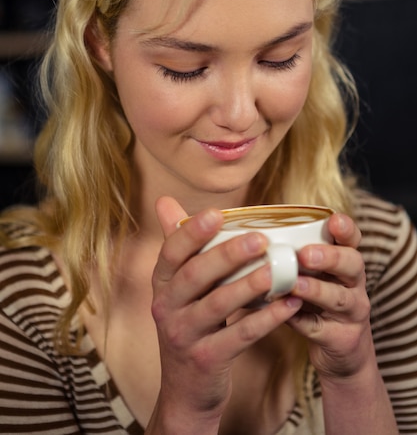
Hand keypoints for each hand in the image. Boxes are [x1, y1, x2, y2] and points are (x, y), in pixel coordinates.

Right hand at [149, 196, 302, 430]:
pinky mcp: (206, 360)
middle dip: (226, 255)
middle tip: (260, 238)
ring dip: (249, 285)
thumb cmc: (189, 323)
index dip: (191, 232)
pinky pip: (239, 336)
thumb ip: (178, 245)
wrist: (186, 389)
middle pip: (194, 276)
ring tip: (277, 269)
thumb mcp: (176, 288)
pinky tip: (289, 304)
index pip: (170, 253)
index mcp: (162, 285)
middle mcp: (166, 308)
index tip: (216, 213)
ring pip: (218, 306)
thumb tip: (165, 200)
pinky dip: (266, 319)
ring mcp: (184, 336)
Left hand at [286, 213, 372, 380]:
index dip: (346, 229)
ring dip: (315, 290)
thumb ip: (296, 258)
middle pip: (353, 265)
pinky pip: (320, 328)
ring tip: (294, 284)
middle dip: (330, 257)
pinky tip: (286, 315)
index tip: (333, 220)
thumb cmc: (319, 303)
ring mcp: (352, 312)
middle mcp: (354, 284)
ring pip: (339, 298)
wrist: (343, 353)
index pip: (352, 240)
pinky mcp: (342, 338)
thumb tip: (250, 237)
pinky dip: (302, 321)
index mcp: (346, 263)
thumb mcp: (316, 276)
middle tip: (305, 254)